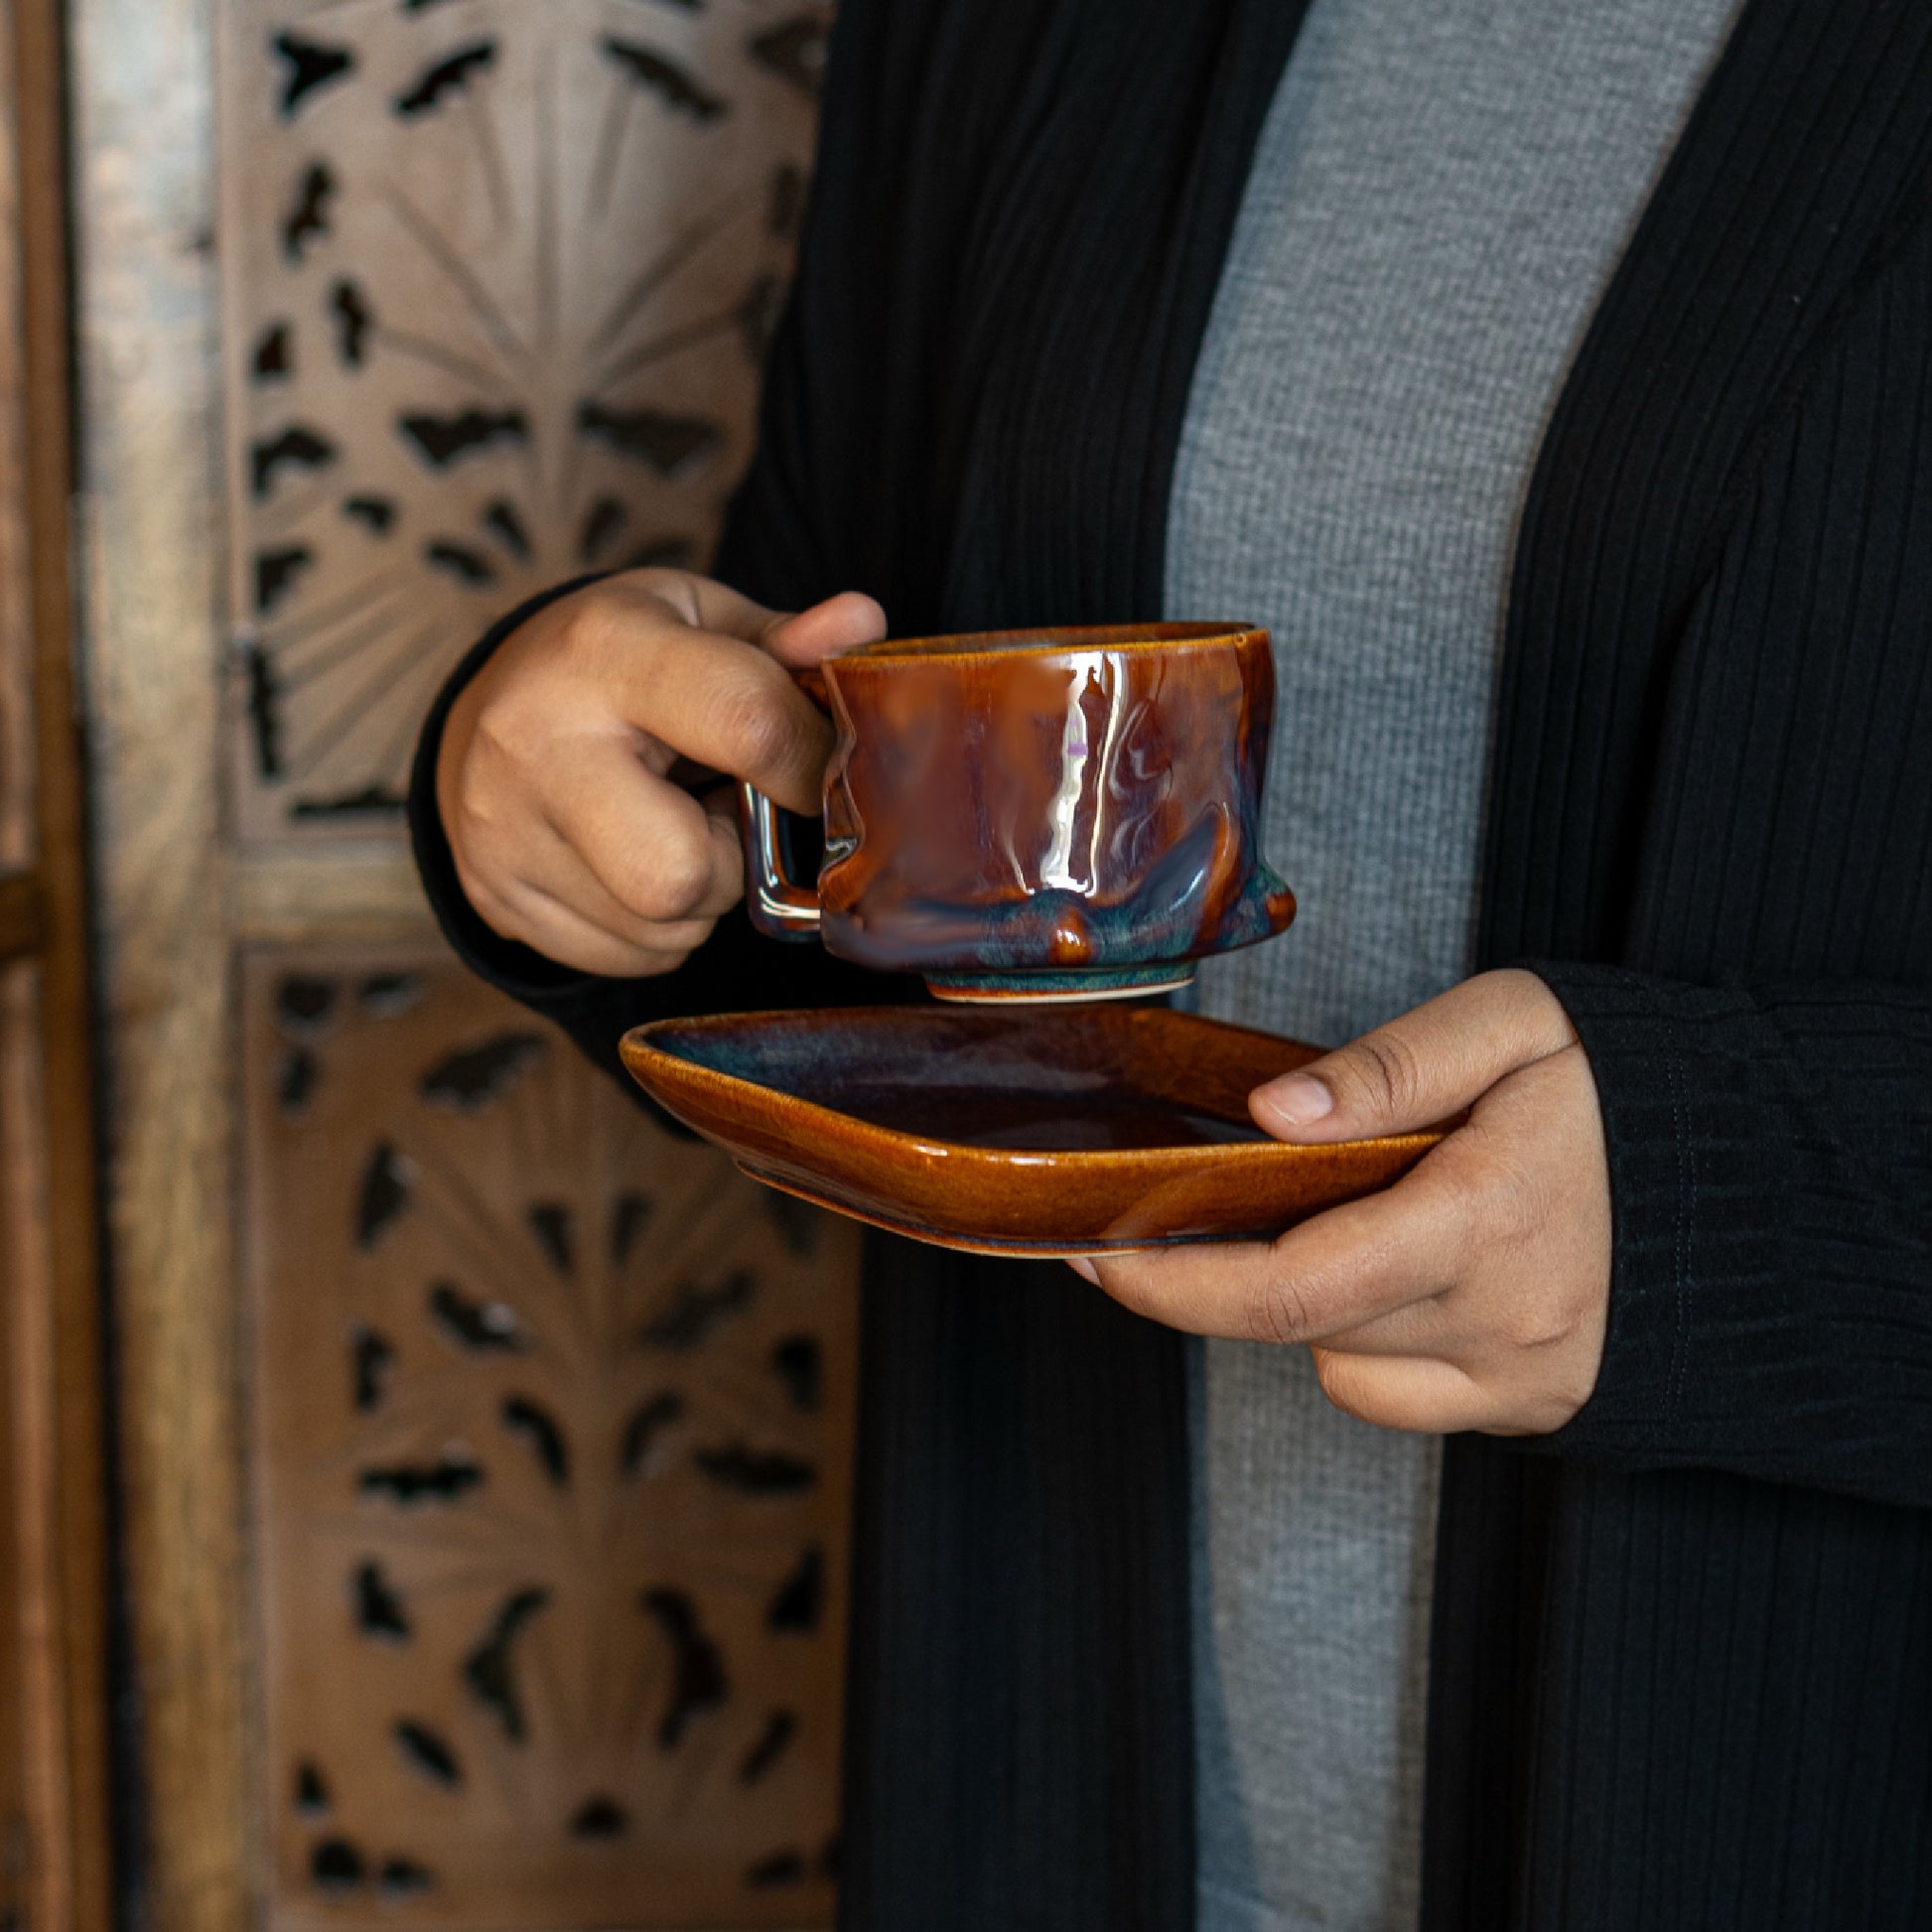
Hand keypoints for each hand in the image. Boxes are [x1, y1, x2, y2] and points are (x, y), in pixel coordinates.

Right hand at [437, 569, 885, 975]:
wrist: (483, 708)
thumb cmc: (617, 662)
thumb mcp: (695, 620)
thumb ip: (782, 641)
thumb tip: (861, 624)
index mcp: (604, 650)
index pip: (747, 723)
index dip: (813, 763)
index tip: (822, 771)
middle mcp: (536, 741)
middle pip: (680, 872)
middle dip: (732, 859)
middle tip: (722, 815)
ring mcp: (502, 831)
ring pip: (662, 926)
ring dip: (700, 895)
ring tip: (672, 828)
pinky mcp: (494, 897)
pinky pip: (630, 957)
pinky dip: (657, 927)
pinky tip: (633, 863)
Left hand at [1077, 970, 1610, 1434]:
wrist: (1760, 1177)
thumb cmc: (1633, 1086)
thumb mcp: (1516, 1026)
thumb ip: (1390, 1067)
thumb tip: (1272, 1116)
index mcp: (1486, 1219)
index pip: (1288, 1285)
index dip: (1171, 1281)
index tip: (1098, 1249)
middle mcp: (1504, 1321)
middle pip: (1299, 1325)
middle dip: (1219, 1274)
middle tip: (1174, 1216)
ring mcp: (1522, 1378)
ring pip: (1341, 1364)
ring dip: (1308, 1300)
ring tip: (1345, 1216)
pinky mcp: (1532, 1405)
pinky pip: (1396, 1394)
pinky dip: (1364, 1342)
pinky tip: (1395, 1273)